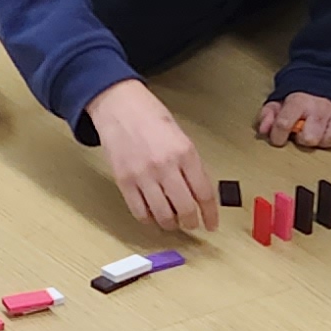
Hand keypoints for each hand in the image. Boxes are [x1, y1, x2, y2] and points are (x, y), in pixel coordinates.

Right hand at [91, 78, 215, 234]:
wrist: (119, 106)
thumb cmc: (150, 117)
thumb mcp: (181, 137)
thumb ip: (191, 165)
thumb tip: (199, 194)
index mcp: (185, 153)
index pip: (204, 193)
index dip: (210, 214)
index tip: (211, 223)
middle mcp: (166, 166)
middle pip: (185, 208)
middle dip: (191, 222)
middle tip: (192, 224)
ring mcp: (143, 175)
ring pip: (163, 215)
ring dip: (170, 224)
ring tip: (172, 221)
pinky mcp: (124, 181)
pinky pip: (139, 211)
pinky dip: (148, 219)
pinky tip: (152, 215)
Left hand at [255, 90, 330, 151]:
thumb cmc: (306, 96)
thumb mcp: (282, 100)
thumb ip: (269, 114)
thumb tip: (263, 130)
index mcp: (299, 101)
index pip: (284, 123)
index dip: (277, 136)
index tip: (278, 139)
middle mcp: (320, 108)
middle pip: (310, 137)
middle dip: (305, 140)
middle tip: (305, 134)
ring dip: (326, 141)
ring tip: (322, 134)